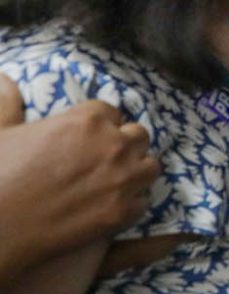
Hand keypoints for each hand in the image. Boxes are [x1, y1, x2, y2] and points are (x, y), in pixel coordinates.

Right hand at [0, 93, 158, 270]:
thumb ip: (8, 103)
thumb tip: (5, 79)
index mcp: (87, 121)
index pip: (111, 112)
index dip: (100, 125)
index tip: (88, 138)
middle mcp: (113, 146)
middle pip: (138, 136)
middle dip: (123, 145)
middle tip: (102, 159)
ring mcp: (123, 180)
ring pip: (150, 167)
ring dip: (135, 171)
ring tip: (114, 180)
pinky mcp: (123, 213)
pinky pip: (144, 201)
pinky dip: (131, 203)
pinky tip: (110, 206)